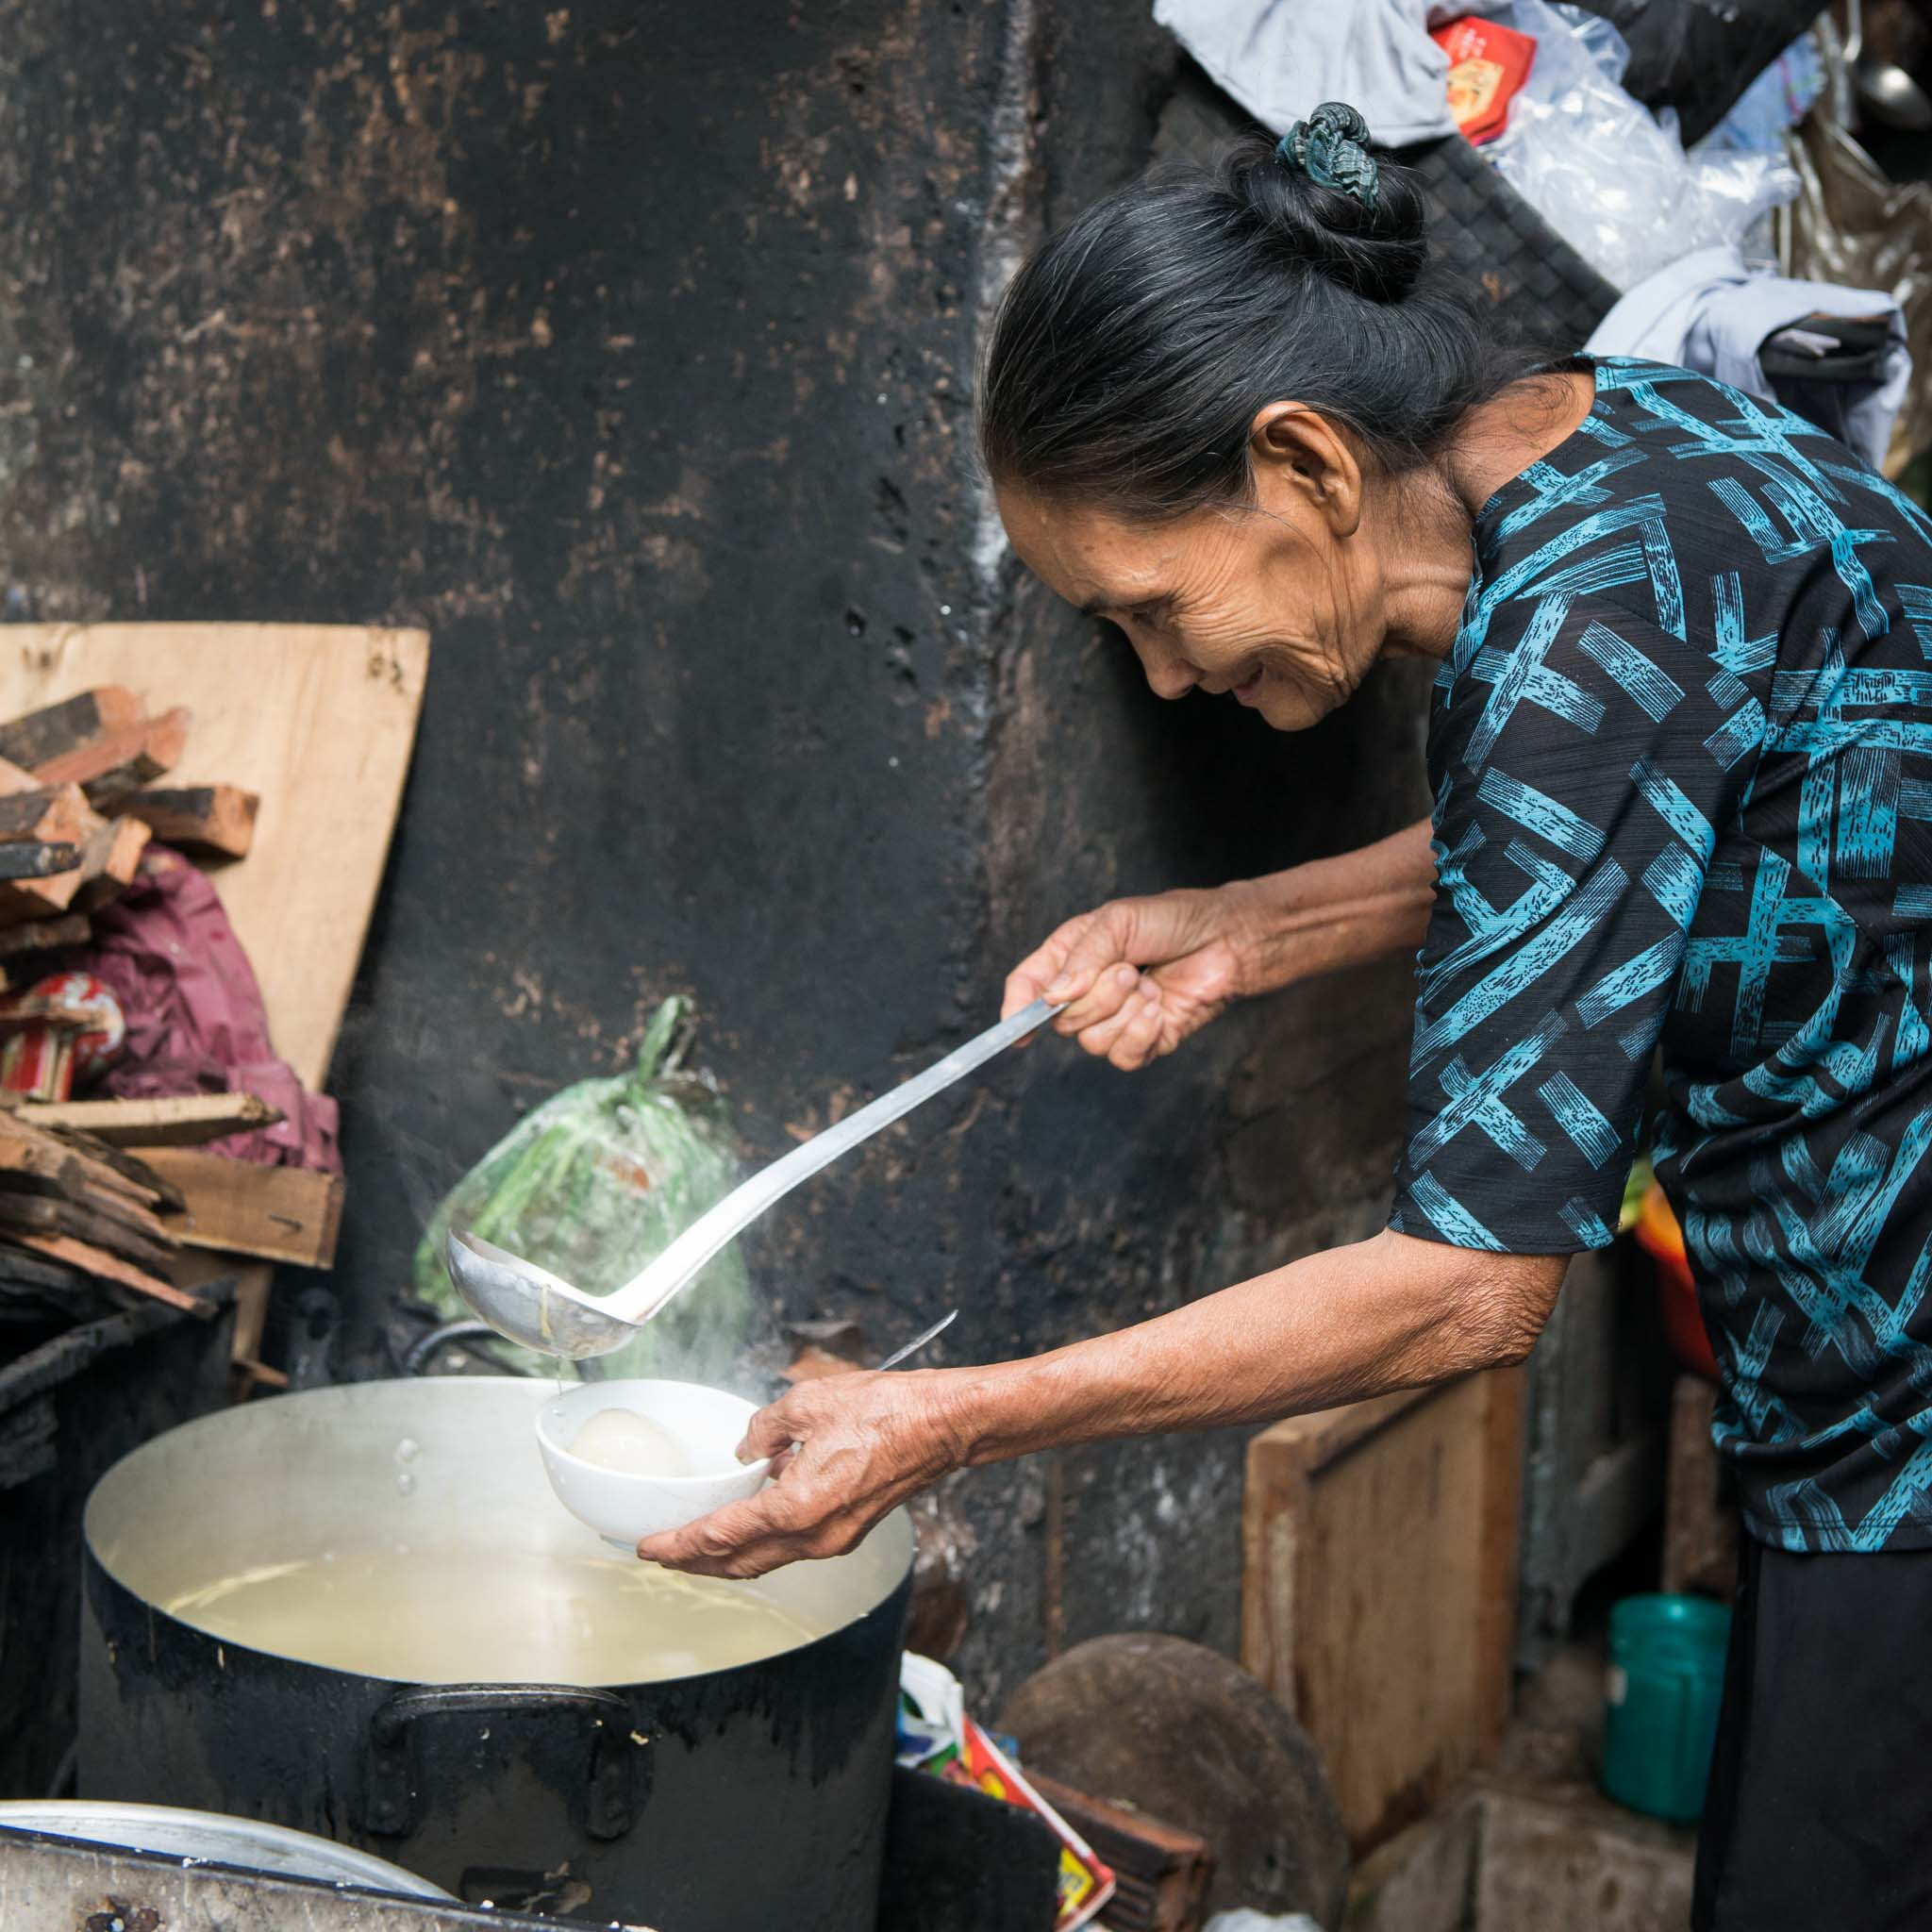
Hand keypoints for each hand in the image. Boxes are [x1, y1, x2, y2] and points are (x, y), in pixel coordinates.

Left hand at [635, 1369, 969, 1579]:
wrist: (943, 1426)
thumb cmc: (887, 1411)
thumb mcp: (809, 1402)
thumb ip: (766, 1429)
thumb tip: (748, 1447)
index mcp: (799, 1507)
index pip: (723, 1535)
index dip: (680, 1543)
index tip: (648, 1547)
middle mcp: (814, 1536)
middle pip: (739, 1563)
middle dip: (694, 1562)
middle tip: (660, 1555)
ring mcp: (834, 1540)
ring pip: (765, 1561)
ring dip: (726, 1558)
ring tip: (694, 1548)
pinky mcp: (847, 1532)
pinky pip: (790, 1548)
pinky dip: (759, 1543)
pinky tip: (747, 1521)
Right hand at [1002, 886, 1255, 1069]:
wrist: (1226, 939)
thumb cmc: (1172, 920)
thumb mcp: (1118, 921)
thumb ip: (1082, 958)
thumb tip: (1053, 997)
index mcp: (1070, 957)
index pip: (1027, 987)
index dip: (1016, 1009)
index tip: (1017, 1028)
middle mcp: (1087, 993)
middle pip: (1061, 1020)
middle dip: (1097, 997)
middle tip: (1130, 970)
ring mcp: (1115, 1020)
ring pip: (1091, 1042)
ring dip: (1122, 1014)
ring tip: (1149, 987)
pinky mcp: (1145, 1042)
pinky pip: (1123, 1058)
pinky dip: (1140, 1035)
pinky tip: (1158, 1009)